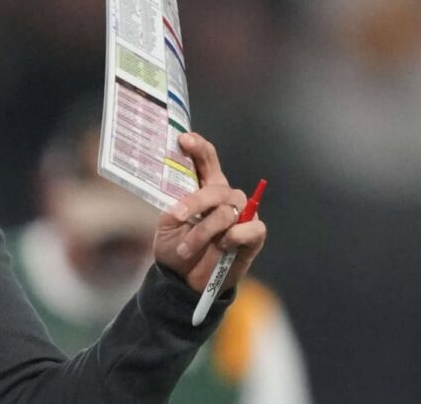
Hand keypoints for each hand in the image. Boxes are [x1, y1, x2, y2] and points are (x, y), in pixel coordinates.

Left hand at [153, 133, 267, 293]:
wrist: (184, 280)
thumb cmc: (176, 247)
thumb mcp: (167, 225)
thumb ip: (176, 206)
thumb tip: (186, 200)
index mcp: (203, 188)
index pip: (206, 160)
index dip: (199, 147)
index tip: (184, 139)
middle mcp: (224, 198)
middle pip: (217, 186)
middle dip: (195, 201)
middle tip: (176, 217)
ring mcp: (241, 216)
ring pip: (229, 210)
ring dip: (205, 230)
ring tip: (188, 248)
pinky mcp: (253, 237)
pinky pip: (251, 228)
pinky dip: (236, 235)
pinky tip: (224, 244)